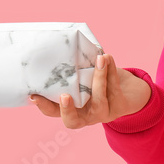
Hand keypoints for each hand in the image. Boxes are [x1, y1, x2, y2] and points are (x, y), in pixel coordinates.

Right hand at [29, 53, 151, 128]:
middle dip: (67, 111)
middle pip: (72, 122)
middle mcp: (86, 116)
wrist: (128, 92)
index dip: (44, 106)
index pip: (54, 112)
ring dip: (99, 79)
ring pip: (99, 101)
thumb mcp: (85, 75)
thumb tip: (59, 41)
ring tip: (100, 58)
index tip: (34, 95)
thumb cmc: (99, 81)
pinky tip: (107, 57)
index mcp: (73, 109)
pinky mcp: (120, 107)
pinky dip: (110, 72)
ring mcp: (104, 113)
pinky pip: (114, 89)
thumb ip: (73, 67)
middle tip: (64, 96)